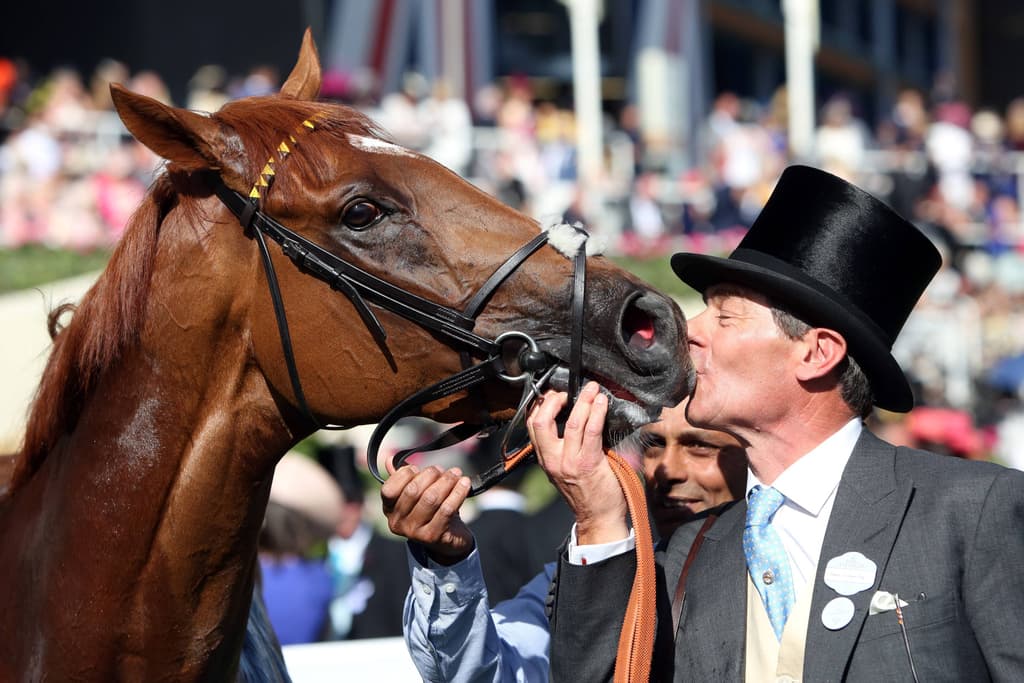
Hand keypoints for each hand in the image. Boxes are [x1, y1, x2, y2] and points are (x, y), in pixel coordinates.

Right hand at [380, 463, 473, 564]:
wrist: (448, 540)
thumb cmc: (430, 511)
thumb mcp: (415, 494)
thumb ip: (402, 477)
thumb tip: (389, 459)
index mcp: (389, 510)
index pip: (389, 489)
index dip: (404, 474)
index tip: (418, 468)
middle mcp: (397, 523)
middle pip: (413, 491)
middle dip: (430, 474)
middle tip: (442, 470)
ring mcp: (415, 532)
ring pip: (431, 498)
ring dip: (447, 481)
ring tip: (456, 473)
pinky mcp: (434, 536)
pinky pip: (447, 508)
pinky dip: (458, 492)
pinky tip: (465, 483)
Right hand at [526, 381, 628, 544]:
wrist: (598, 520)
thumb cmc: (586, 494)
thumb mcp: (564, 470)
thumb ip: (563, 448)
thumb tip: (573, 418)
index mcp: (545, 459)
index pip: (532, 425)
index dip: (540, 404)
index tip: (553, 393)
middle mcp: (553, 460)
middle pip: (541, 421)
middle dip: (554, 399)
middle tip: (568, 390)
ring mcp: (570, 462)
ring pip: (572, 422)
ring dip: (583, 401)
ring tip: (592, 389)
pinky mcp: (589, 463)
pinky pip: (592, 431)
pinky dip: (597, 412)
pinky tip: (602, 403)